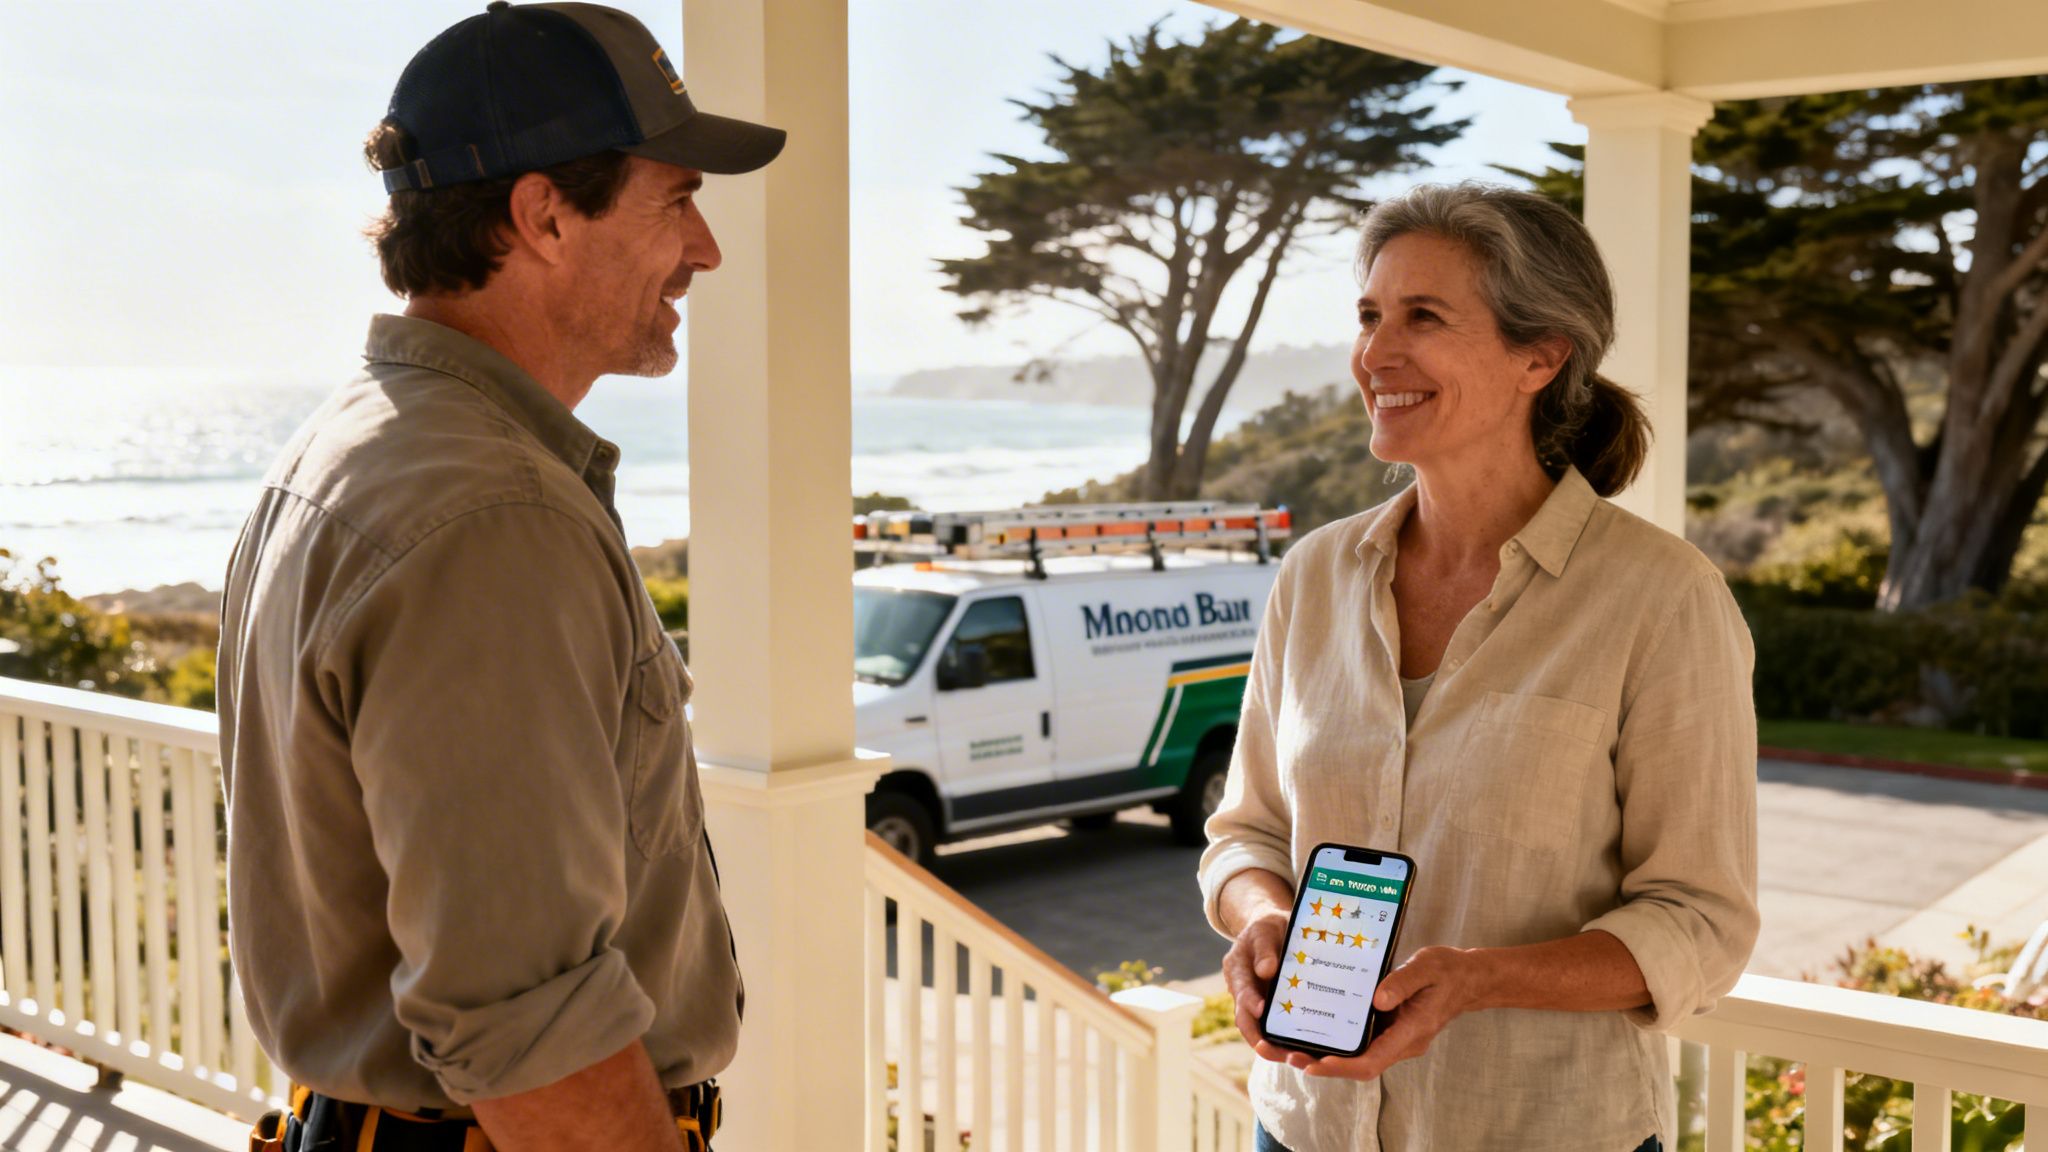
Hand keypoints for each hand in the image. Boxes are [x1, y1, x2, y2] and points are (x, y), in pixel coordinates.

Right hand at [1221, 906, 1289, 1051]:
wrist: (1272, 929)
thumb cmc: (1269, 927)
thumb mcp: (1266, 929)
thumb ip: (1265, 948)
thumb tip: (1266, 971)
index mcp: (1237, 970)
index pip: (1241, 989)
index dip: (1249, 1001)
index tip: (1261, 1009)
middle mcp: (1243, 990)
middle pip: (1245, 1019)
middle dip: (1257, 1038)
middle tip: (1271, 1050)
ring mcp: (1256, 1002)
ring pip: (1260, 1029)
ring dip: (1272, 1046)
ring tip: (1292, 1058)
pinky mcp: (1271, 1009)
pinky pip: (1275, 1028)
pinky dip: (1285, 1040)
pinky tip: (1304, 1051)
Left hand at [1270, 946, 1492, 1080]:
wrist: (1466, 978)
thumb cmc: (1447, 970)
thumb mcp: (1426, 966)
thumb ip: (1402, 982)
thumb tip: (1376, 1000)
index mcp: (1411, 1032)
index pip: (1373, 1060)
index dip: (1344, 1066)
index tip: (1317, 1062)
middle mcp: (1402, 1043)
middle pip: (1360, 1065)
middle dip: (1325, 1064)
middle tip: (1289, 1056)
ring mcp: (1396, 1039)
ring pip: (1358, 1057)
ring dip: (1327, 1056)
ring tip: (1292, 1048)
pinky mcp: (1390, 1031)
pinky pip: (1362, 1043)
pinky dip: (1338, 1042)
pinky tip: (1315, 1029)